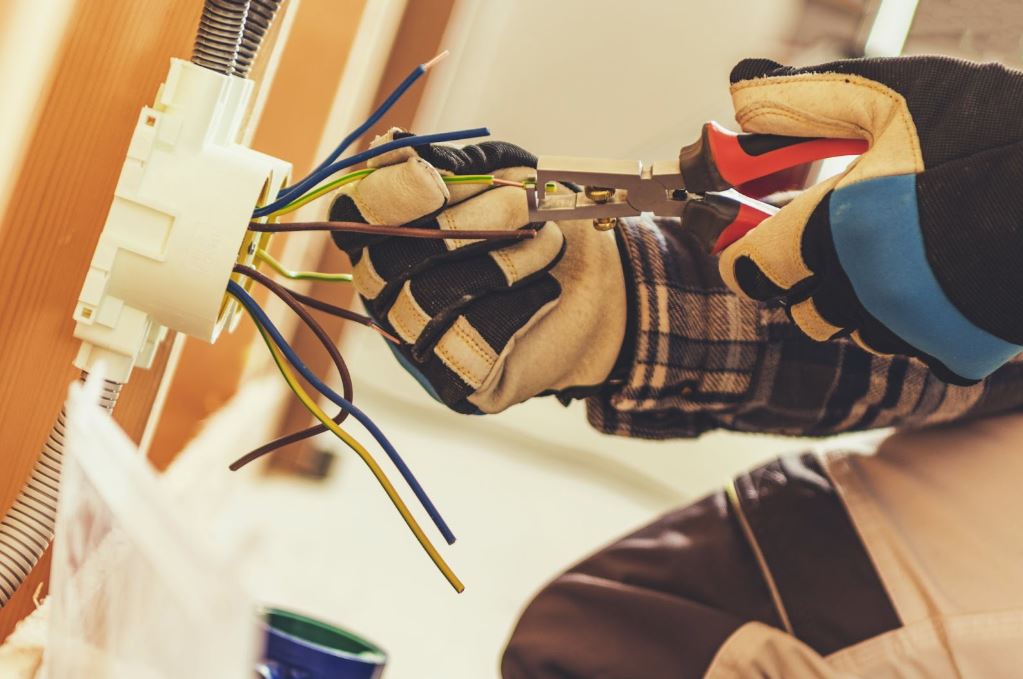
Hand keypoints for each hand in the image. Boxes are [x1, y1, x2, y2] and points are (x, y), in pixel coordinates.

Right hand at [330, 130, 626, 413]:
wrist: (601, 287)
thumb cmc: (540, 223)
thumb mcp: (502, 174)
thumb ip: (452, 165)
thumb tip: (394, 150)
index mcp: (387, 235)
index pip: (354, 218)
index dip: (386, 197)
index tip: (431, 177)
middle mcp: (388, 291)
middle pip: (390, 260)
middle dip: (467, 224)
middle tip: (525, 203)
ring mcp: (417, 339)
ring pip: (431, 300)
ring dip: (503, 261)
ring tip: (548, 242)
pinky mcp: (456, 379)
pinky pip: (472, 341)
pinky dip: (521, 304)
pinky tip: (547, 290)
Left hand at [718, 56, 1022, 382]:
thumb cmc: (992, 130)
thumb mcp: (894, 96)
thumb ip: (806, 103)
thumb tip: (739, 98)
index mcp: (835, 230)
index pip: (752, 271)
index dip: (746, 259)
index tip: (751, 251)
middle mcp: (863, 290)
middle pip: (803, 312)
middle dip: (810, 284)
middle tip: (842, 247)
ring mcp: (911, 329)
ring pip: (858, 333)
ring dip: (865, 305)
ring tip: (907, 257)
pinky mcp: (959, 353)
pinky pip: (917, 353)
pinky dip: (923, 327)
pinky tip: (947, 285)